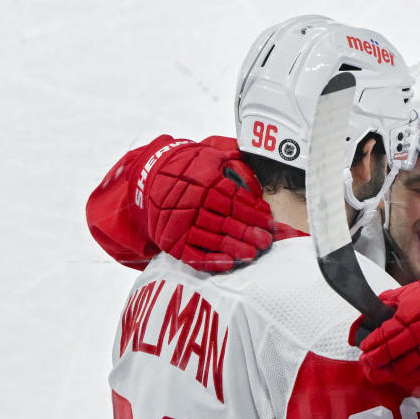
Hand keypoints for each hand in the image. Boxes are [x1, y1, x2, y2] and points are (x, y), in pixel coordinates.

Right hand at [138, 141, 272, 271]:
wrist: (150, 177)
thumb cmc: (190, 167)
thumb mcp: (213, 156)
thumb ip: (236, 164)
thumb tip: (257, 184)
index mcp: (205, 181)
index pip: (235, 200)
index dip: (254, 212)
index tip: (269, 222)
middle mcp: (193, 202)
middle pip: (226, 221)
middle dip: (248, 232)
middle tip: (265, 241)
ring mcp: (181, 223)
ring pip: (213, 239)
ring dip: (234, 248)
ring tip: (252, 254)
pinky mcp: (172, 240)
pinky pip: (193, 254)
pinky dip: (211, 260)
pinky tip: (228, 263)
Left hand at [355, 249, 419, 390]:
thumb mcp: (416, 290)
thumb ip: (393, 302)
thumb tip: (373, 310)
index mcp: (412, 318)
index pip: (384, 338)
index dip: (372, 346)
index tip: (364, 348)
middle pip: (392, 360)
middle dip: (375, 365)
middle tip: (367, 366)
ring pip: (408, 374)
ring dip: (392, 376)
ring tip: (382, 374)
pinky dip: (415, 382)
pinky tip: (406, 378)